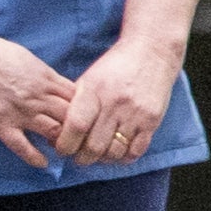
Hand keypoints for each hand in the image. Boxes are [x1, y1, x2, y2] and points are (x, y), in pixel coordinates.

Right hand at [0, 26, 76, 170]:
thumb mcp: (27, 59)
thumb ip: (45, 76)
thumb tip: (58, 87)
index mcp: (46, 78)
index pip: (79, 98)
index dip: (87, 110)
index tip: (87, 119)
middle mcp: (38, 95)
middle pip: (71, 117)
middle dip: (80, 129)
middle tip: (81, 140)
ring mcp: (19, 111)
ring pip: (53, 132)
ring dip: (62, 143)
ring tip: (65, 151)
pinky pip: (22, 146)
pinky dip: (35, 157)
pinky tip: (43, 163)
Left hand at [58, 32, 183, 164]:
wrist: (152, 51)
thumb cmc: (115, 66)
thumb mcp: (90, 79)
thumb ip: (76, 105)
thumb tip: (58, 134)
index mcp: (94, 91)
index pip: (75, 127)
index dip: (65, 145)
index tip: (62, 148)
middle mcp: (115, 103)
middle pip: (94, 146)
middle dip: (82, 158)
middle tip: (79, 156)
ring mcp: (135, 113)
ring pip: (115, 152)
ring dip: (103, 159)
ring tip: (98, 155)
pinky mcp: (152, 120)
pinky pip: (136, 151)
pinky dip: (124, 157)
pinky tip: (117, 151)